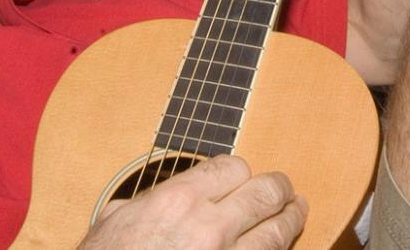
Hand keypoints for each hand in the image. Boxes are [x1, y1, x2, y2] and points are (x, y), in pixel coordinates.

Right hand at [77, 155, 307, 249]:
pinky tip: (278, 248)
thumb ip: (143, 204)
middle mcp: (208, 228)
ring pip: (277, 232)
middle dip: (278, 189)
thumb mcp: (112, 224)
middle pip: (265, 193)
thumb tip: (152, 198)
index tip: (241, 177)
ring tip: (296, 212)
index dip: (239, 171)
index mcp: (176, 202)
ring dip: (290, 219)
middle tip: (285, 190)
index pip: (231, 168)